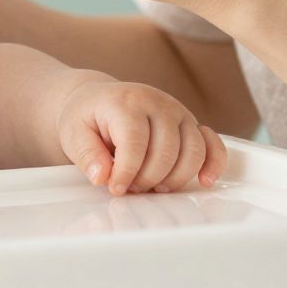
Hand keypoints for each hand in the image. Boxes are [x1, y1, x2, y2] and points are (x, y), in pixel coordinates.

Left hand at [57, 79, 227, 194]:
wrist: (97, 99)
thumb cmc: (87, 117)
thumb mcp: (73, 133)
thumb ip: (86, 155)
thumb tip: (103, 176)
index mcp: (127, 102)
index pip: (136, 142)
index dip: (127, 172)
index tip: (115, 187)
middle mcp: (158, 103)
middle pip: (166, 151)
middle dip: (148, 179)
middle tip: (130, 187)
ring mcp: (178, 112)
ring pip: (193, 151)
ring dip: (174, 178)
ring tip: (153, 187)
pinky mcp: (190, 123)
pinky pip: (212, 143)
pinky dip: (213, 162)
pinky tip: (206, 180)